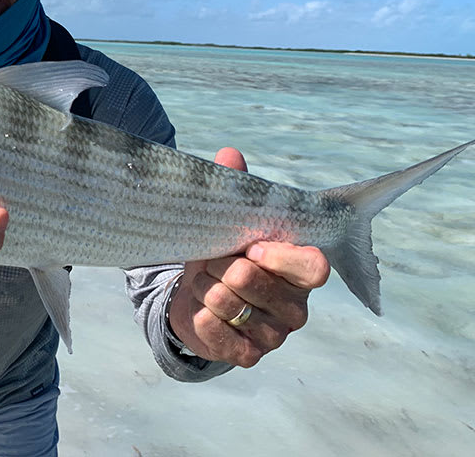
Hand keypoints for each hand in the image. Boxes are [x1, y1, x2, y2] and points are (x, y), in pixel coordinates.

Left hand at [168, 147, 330, 367]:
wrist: (195, 295)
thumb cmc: (223, 253)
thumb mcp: (229, 222)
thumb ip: (236, 189)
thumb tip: (229, 154)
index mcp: (303, 269)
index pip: (315, 266)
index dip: (278, 256)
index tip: (249, 246)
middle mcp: (296, 306)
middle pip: (252, 281)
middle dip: (218, 265)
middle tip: (213, 262)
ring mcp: (275, 335)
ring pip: (229, 305)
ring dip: (203, 288)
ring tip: (205, 282)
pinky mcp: (249, 356)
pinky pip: (218, 335)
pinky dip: (199, 317)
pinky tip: (200, 309)